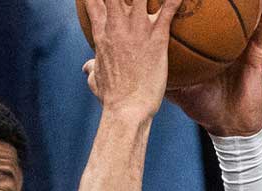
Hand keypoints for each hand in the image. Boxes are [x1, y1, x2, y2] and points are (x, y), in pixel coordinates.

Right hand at [81, 0, 182, 119]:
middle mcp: (117, 28)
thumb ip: (91, 68)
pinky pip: (168, 10)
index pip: (94, 4)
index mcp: (102, 36)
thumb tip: (87, 66)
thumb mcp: (96, 81)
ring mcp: (137, 31)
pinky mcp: (157, 38)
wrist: (127, 109)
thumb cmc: (112, 98)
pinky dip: (174, 0)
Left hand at [165, 0, 261, 135]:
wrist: (228, 125)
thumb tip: (123, 61)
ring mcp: (241, 45)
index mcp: (204, 47)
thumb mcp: (175, 88)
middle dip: (217, 0)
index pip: (195, 19)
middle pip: (219, 12)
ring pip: (244, 14)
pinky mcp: (257, 52)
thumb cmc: (203, 107)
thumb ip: (156, 72)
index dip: (186, 5)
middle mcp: (222, 41)